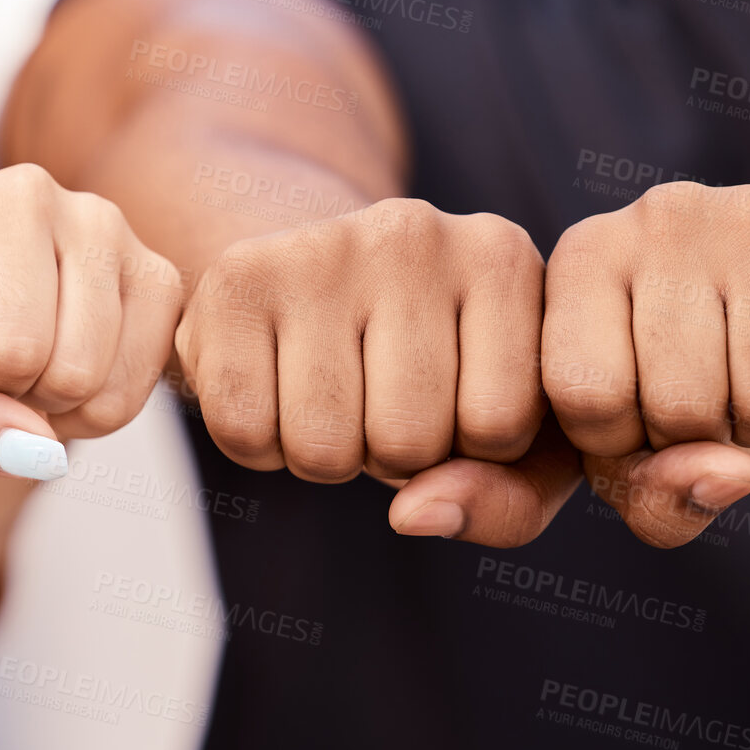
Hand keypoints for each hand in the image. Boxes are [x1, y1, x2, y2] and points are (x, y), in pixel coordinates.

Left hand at [0, 162, 184, 477]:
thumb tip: (39, 450)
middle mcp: (20, 191)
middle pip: (14, 349)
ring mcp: (98, 222)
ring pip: (75, 372)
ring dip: (45, 407)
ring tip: (24, 374)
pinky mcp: (156, 271)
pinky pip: (124, 391)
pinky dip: (91, 417)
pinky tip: (68, 377)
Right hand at [174, 198, 551, 539]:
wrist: (317, 284)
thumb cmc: (434, 372)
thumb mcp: (512, 439)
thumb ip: (508, 503)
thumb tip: (412, 517)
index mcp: (501, 258)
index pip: (499, 429)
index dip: (469, 451)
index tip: (453, 399)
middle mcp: (414, 233)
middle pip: (408, 439)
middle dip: (391, 457)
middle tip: (379, 399)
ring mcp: (319, 247)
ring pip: (324, 448)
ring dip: (325, 457)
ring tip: (332, 395)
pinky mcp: (238, 276)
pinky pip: (243, 432)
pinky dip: (259, 446)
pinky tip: (277, 391)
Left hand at [540, 181, 749, 540]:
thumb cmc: (677, 372)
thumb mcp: (632, 438)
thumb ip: (650, 497)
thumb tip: (730, 476)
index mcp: (582, 260)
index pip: (586, 396)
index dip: (618, 444)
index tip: (634, 422)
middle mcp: (657, 220)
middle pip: (680, 404)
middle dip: (698, 440)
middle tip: (706, 402)